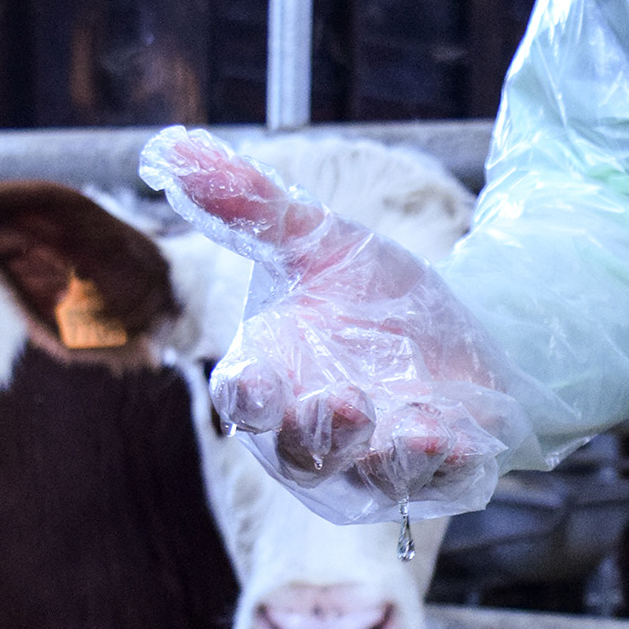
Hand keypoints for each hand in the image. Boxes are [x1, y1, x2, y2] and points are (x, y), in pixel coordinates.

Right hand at [140, 127, 528, 522]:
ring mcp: (380, 457)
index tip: (254, 384)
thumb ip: (246, 204)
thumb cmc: (365, 291)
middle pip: (302, 452)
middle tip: (340, 402)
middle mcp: (317, 431)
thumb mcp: (313, 238)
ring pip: (372, 476)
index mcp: (272, 380)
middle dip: (318, 433)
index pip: (245, 400)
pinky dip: (447, 467)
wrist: (453, 320)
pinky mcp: (444, 466)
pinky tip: (456, 438)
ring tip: (411, 431)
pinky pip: (442, 481)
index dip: (248, 397)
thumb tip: (172, 147)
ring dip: (388, 459)